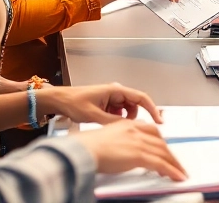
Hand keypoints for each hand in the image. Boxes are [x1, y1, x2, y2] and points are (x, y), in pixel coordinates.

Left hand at [39, 82, 159, 124]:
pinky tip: (104, 123)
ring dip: (123, 120)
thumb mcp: (94, 115)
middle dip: (133, 118)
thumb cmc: (73, 103)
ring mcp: (111, 98)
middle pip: (135, 106)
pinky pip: (118, 113)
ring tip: (110, 125)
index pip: (141, 98)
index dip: (153, 109)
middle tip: (128, 129)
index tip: (160, 121)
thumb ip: (113, 122)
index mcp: (115, 90)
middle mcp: (116, 92)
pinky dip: (116, 119)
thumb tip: (128, 129)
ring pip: (127, 111)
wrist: (58, 101)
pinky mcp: (106, 104)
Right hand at [74, 120, 186, 179]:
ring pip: (163, 153)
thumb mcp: (107, 138)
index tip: (165, 149)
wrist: (83, 149)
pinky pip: (161, 164)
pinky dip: (171, 171)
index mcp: (128, 125)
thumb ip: (119, 142)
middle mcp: (135, 130)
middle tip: (176, 163)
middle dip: (170, 154)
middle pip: (160, 142)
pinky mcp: (138, 155)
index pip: (152, 131)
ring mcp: (138, 142)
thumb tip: (124, 152)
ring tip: (180, 172)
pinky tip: (176, 176)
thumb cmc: (87, 146)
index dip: (161, 141)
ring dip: (174, 164)